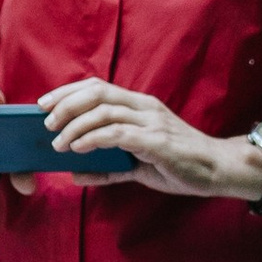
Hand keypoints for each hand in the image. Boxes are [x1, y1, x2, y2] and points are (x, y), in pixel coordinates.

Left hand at [38, 80, 256, 200]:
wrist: (218, 170)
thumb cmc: (179, 164)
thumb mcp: (137, 165)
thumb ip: (107, 168)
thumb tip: (74, 174)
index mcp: (139, 105)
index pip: (97, 86)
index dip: (67, 91)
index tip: (43, 104)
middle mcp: (144, 107)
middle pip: (96, 92)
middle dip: (66, 104)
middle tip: (46, 123)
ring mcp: (151, 122)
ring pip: (104, 111)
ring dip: (75, 125)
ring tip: (58, 142)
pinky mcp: (157, 141)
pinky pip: (119, 133)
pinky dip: (94, 138)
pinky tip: (79, 148)